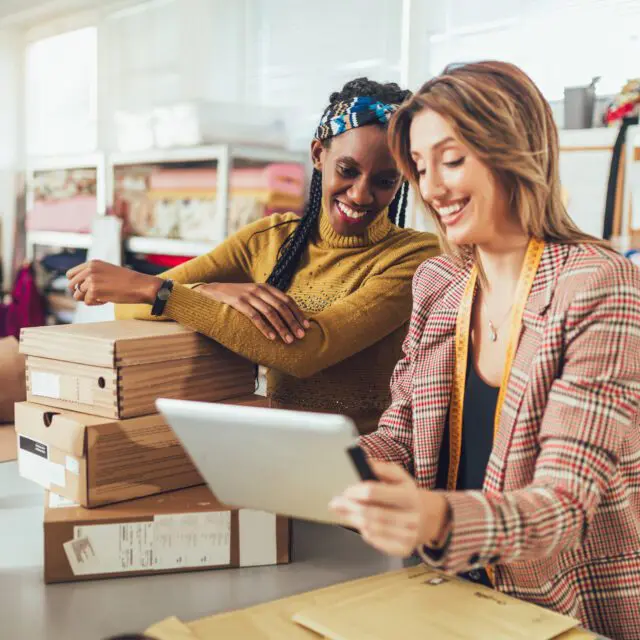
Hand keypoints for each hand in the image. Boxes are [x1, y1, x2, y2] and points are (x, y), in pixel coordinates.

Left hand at [66, 260, 161, 305]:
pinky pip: (87, 302)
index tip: (86, 289)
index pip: (71, 274)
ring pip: (77, 295)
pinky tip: (106, 300)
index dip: (76, 284)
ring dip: (89, 299)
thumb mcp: (107, 272)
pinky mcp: (94, 290)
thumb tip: (76, 289)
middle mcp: (89, 269)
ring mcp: (91, 280)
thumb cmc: (127, 281)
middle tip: (94, 296)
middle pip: (71, 286)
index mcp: (92, 263)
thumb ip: (92, 275)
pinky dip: (96, 304)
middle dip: (80, 293)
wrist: (140, 286)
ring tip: (102, 297)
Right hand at [196, 283, 309, 342]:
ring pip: (270, 313)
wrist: (213, 291)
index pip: (287, 300)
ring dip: (281, 328)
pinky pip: (255, 317)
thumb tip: (287, 318)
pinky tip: (272, 337)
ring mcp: (249, 296)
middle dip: (293, 322)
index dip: (298, 313)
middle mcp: (260, 290)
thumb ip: (269, 302)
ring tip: (288, 340)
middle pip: (281, 307)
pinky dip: (265, 328)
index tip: (306, 326)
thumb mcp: (255, 295)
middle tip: (300, 336)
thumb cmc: (237, 297)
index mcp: (266, 287)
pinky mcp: (238, 303)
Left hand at [329, 460, 449, 556]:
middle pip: (370, 513)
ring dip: (352, 519)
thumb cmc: (408, 494)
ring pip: (371, 528)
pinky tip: (360, 524)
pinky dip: (364, 532)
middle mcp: (411, 517)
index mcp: (409, 496)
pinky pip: (375, 541)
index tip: (345, 490)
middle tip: (335, 503)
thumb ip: (382, 468)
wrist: (430, 518)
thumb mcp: (400, 476)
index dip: (355, 491)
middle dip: (349, 507)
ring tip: (342, 512)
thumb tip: (363, 461)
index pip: (374, 492)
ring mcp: (408, 536)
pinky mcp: (403, 550)